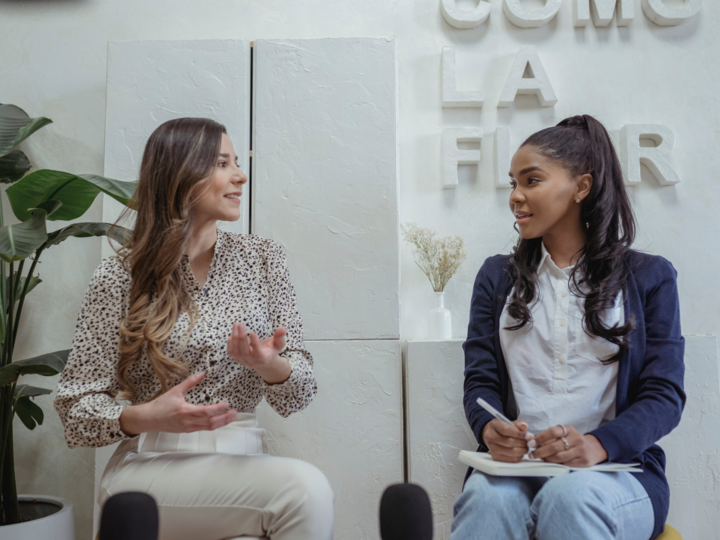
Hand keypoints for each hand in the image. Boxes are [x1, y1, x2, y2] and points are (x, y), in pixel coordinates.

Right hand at [119, 372, 236, 435]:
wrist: (149, 419)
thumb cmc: (160, 405)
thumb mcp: (175, 391)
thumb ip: (189, 382)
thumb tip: (202, 373)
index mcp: (185, 411)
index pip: (205, 411)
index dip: (218, 409)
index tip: (227, 403)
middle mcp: (188, 421)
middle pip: (210, 422)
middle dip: (224, 418)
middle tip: (235, 412)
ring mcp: (188, 427)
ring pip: (208, 427)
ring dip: (222, 423)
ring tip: (231, 417)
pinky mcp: (187, 431)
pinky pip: (203, 429)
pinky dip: (214, 425)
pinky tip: (220, 421)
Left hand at [227, 323, 290, 384]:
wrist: (263, 360)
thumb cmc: (271, 350)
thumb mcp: (278, 344)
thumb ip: (280, 337)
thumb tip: (283, 329)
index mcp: (263, 358)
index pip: (257, 352)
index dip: (254, 343)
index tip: (252, 332)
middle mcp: (252, 361)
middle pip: (244, 351)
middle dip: (241, 337)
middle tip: (241, 324)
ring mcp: (243, 361)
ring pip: (236, 351)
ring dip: (234, 337)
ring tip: (236, 325)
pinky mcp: (237, 359)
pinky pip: (231, 352)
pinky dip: (230, 343)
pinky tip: (232, 334)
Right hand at [482, 418, 535, 462]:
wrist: (492, 435)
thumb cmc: (504, 428)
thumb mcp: (511, 422)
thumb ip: (519, 423)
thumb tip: (525, 426)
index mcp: (494, 426)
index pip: (507, 430)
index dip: (520, 434)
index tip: (529, 436)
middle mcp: (490, 437)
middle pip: (510, 442)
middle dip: (523, 443)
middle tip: (529, 442)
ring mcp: (492, 448)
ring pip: (512, 452)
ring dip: (522, 450)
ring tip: (526, 446)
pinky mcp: (496, 458)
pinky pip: (512, 459)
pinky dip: (519, 456)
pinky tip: (520, 451)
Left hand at [531, 425, 607, 466]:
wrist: (593, 449)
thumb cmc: (572, 441)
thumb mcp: (564, 434)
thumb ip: (550, 437)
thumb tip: (532, 441)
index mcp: (569, 429)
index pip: (552, 432)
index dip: (539, 438)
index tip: (530, 443)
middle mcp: (576, 438)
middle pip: (554, 446)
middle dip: (540, 451)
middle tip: (532, 455)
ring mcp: (581, 450)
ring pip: (559, 457)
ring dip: (547, 459)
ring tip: (541, 459)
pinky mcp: (584, 461)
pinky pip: (566, 464)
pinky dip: (556, 464)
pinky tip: (552, 462)